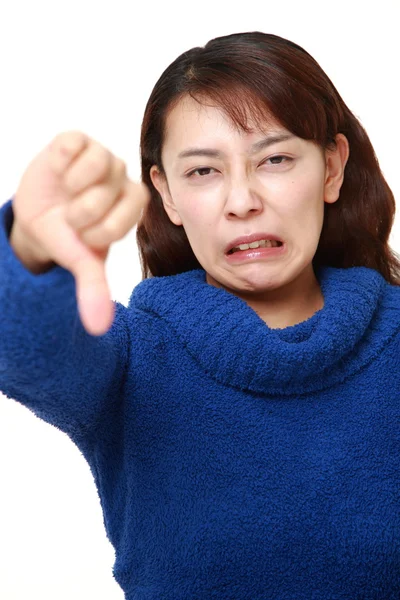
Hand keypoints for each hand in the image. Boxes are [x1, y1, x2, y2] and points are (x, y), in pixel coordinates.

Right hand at [12, 131, 149, 335]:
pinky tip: (58, 173)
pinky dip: (61, 163)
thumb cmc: (68, 238)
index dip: (100, 229)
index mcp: (131, 205)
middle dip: (82, 213)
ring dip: (72, 188)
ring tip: (64, 194)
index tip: (84, 236)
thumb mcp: (81, 262)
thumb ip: (93, 288)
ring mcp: (100, 156)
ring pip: (98, 165)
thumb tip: (99, 327)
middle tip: (71, 217)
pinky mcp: (77, 140)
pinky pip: (76, 144)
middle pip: (110, 192)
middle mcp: (121, 178)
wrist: (38, 218)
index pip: (130, 212)